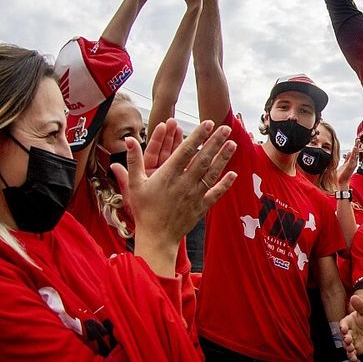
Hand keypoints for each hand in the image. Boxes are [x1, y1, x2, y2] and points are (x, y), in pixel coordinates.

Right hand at [113, 119, 236, 246]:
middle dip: (215, 142)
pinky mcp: (201, 207)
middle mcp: (184, 183)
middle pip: (202, 159)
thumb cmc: (143, 210)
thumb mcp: (134, 185)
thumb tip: (129, 140)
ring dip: (223, 158)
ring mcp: (194, 195)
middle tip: (226, 127)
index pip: (186, 151)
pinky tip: (234, 174)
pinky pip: (215, 194)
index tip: (208, 123)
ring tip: (233, 143)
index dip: (198, 136)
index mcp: (167, 175)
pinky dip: (225, 184)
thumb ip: (133, 161)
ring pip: (212, 173)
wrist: (156, 238)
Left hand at [336, 139, 362, 188]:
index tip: (357, 141)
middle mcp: (353, 163)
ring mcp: (352, 164)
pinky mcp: (350, 166)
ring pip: (355, 154)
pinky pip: (352, 158)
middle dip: (357, 145)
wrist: (340, 182)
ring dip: (356, 148)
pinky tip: (354, 148)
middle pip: (356, 152)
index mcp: (351, 162)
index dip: (356, 146)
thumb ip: (347, 158)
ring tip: (357, 142)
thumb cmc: (342, 175)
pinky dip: (354, 153)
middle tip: (358, 139)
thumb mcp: (344, 164)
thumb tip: (349, 153)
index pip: (354, 152)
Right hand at [339, 293, 362, 360]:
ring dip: (348, 349)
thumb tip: (354, 297)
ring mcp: (352, 341)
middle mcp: (348, 333)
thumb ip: (360, 305)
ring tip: (351, 350)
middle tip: (348, 340)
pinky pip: (353, 353)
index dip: (343, 327)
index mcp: (348, 322)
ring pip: (348, 346)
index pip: (343, 324)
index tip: (343, 329)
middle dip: (346, 339)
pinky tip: (354, 359)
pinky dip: (352, 356)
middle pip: (345, 336)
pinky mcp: (356, 348)